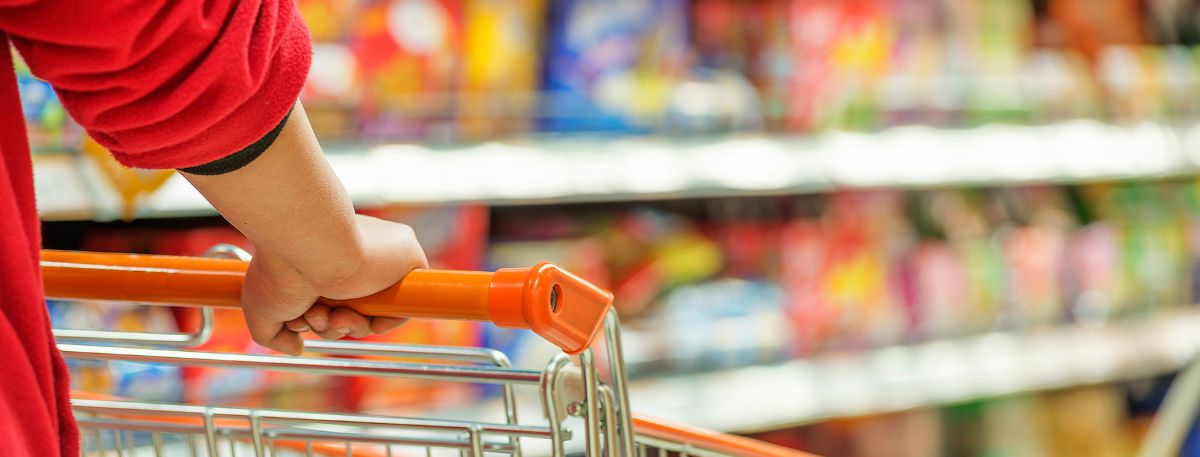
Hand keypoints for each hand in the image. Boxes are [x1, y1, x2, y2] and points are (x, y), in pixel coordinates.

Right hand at [240, 214, 427, 354]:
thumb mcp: (261, 308)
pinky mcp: (407, 260)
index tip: (299, 320)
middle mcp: (351, 260)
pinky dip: (384, 322)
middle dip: (329, 326)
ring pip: (372, 315)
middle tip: (314, 316)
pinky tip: (361, 317)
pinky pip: (403, 308)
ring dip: (348, 326)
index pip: (329, 304)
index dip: (315, 321)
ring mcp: (379, 262)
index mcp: (323, 263)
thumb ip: (274, 335)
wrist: (310, 244)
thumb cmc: (280, 270)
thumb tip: (297, 348)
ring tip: (328, 312)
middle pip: (349, 314)